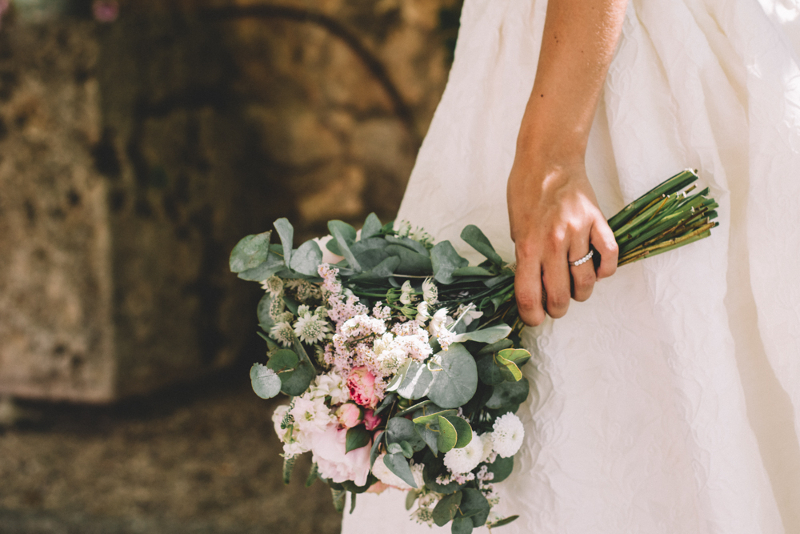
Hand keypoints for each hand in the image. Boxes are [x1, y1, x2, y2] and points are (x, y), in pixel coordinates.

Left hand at [507, 157, 617, 325]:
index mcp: (527, 246)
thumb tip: (532, 285)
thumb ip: (525, 256)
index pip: (529, 294)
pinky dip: (605, 270)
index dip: (531, 315)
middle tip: (556, 306)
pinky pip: (609, 257)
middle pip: (560, 296)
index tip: (534, 319)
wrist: (549, 159)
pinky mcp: (598, 222)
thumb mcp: (515, 227)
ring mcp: (578, 233)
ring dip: (581, 292)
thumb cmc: (527, 192)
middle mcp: (553, 243)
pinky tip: (597, 269)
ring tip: (575, 288)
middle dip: (557, 309)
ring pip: (586, 282)